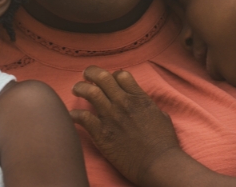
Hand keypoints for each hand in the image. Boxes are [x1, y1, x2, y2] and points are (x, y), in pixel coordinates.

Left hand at [70, 66, 181, 185]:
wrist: (158, 164)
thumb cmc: (163, 143)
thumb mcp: (161, 116)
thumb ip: (148, 106)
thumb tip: (143, 104)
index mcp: (139, 98)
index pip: (120, 75)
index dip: (113, 75)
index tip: (109, 80)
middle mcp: (123, 103)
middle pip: (102, 77)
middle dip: (91, 72)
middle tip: (85, 74)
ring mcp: (111, 117)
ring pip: (89, 92)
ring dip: (80, 88)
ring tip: (76, 89)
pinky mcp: (102, 134)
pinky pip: (82, 117)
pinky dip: (75, 114)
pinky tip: (72, 116)